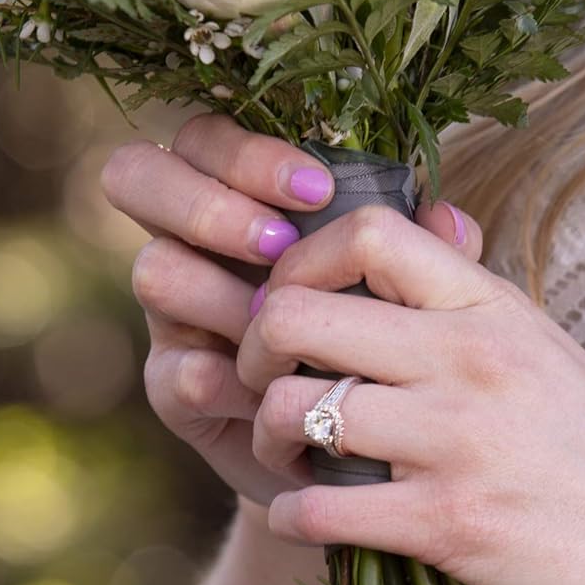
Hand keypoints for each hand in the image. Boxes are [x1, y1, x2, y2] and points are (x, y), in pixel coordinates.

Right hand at [101, 115, 478, 508]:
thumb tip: (447, 216)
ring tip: (282, 323)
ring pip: (156, 270)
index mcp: (248, 201)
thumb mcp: (415, 288)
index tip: (317, 188)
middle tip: (277, 244)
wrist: (369, 444)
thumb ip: (429, 247)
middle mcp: (198, 246)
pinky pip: (173, 370)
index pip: (207, 140)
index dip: (246, 152)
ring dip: (223, 294)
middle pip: (137, 176)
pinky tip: (269, 390)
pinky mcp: (176, 389)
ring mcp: (178, 315)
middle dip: (209, 204)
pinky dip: (224, 376)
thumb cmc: (390, 342)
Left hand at [240, 202, 584, 584]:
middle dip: (253, 352)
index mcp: (492, 307)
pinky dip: (295, 516)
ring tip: (298, 459)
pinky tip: (321, 518)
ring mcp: (458, 441)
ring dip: (270, 441)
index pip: (366, 231)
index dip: (299, 258)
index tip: (294, 302)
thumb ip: (471, 291)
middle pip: (294, 314)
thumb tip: (427, 219)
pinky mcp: (449, 525)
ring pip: (293, 410)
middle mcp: (471, 358)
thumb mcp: (543, 344)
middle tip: (270, 385)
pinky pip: (315, 508)